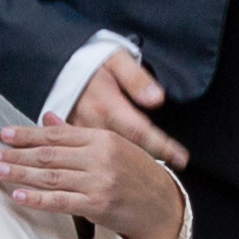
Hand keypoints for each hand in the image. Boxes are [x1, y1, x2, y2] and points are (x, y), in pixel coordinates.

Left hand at [0, 119, 186, 238]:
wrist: (162, 205)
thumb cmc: (136, 174)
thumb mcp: (111, 146)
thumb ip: (77, 134)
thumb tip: (48, 119)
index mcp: (102, 138)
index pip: (57, 134)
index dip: (28, 134)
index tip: (5, 134)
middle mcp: (99, 158)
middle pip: (49, 154)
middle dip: (17, 153)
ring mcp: (98, 182)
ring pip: (50, 176)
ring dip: (21, 173)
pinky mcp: (97, 205)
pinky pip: (60, 201)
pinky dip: (37, 198)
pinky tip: (18, 194)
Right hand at [66, 46, 191, 171]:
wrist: (56, 67)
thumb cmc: (91, 62)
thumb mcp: (116, 60)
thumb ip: (136, 79)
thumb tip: (157, 99)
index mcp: (107, 106)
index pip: (141, 132)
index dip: (163, 147)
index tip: (182, 159)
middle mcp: (93, 126)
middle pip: (127, 151)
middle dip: (152, 162)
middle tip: (176, 172)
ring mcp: (81, 137)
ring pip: (110, 158)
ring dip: (132, 167)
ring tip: (155, 178)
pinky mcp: (71, 143)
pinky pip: (93, 158)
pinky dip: (111, 165)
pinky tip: (126, 172)